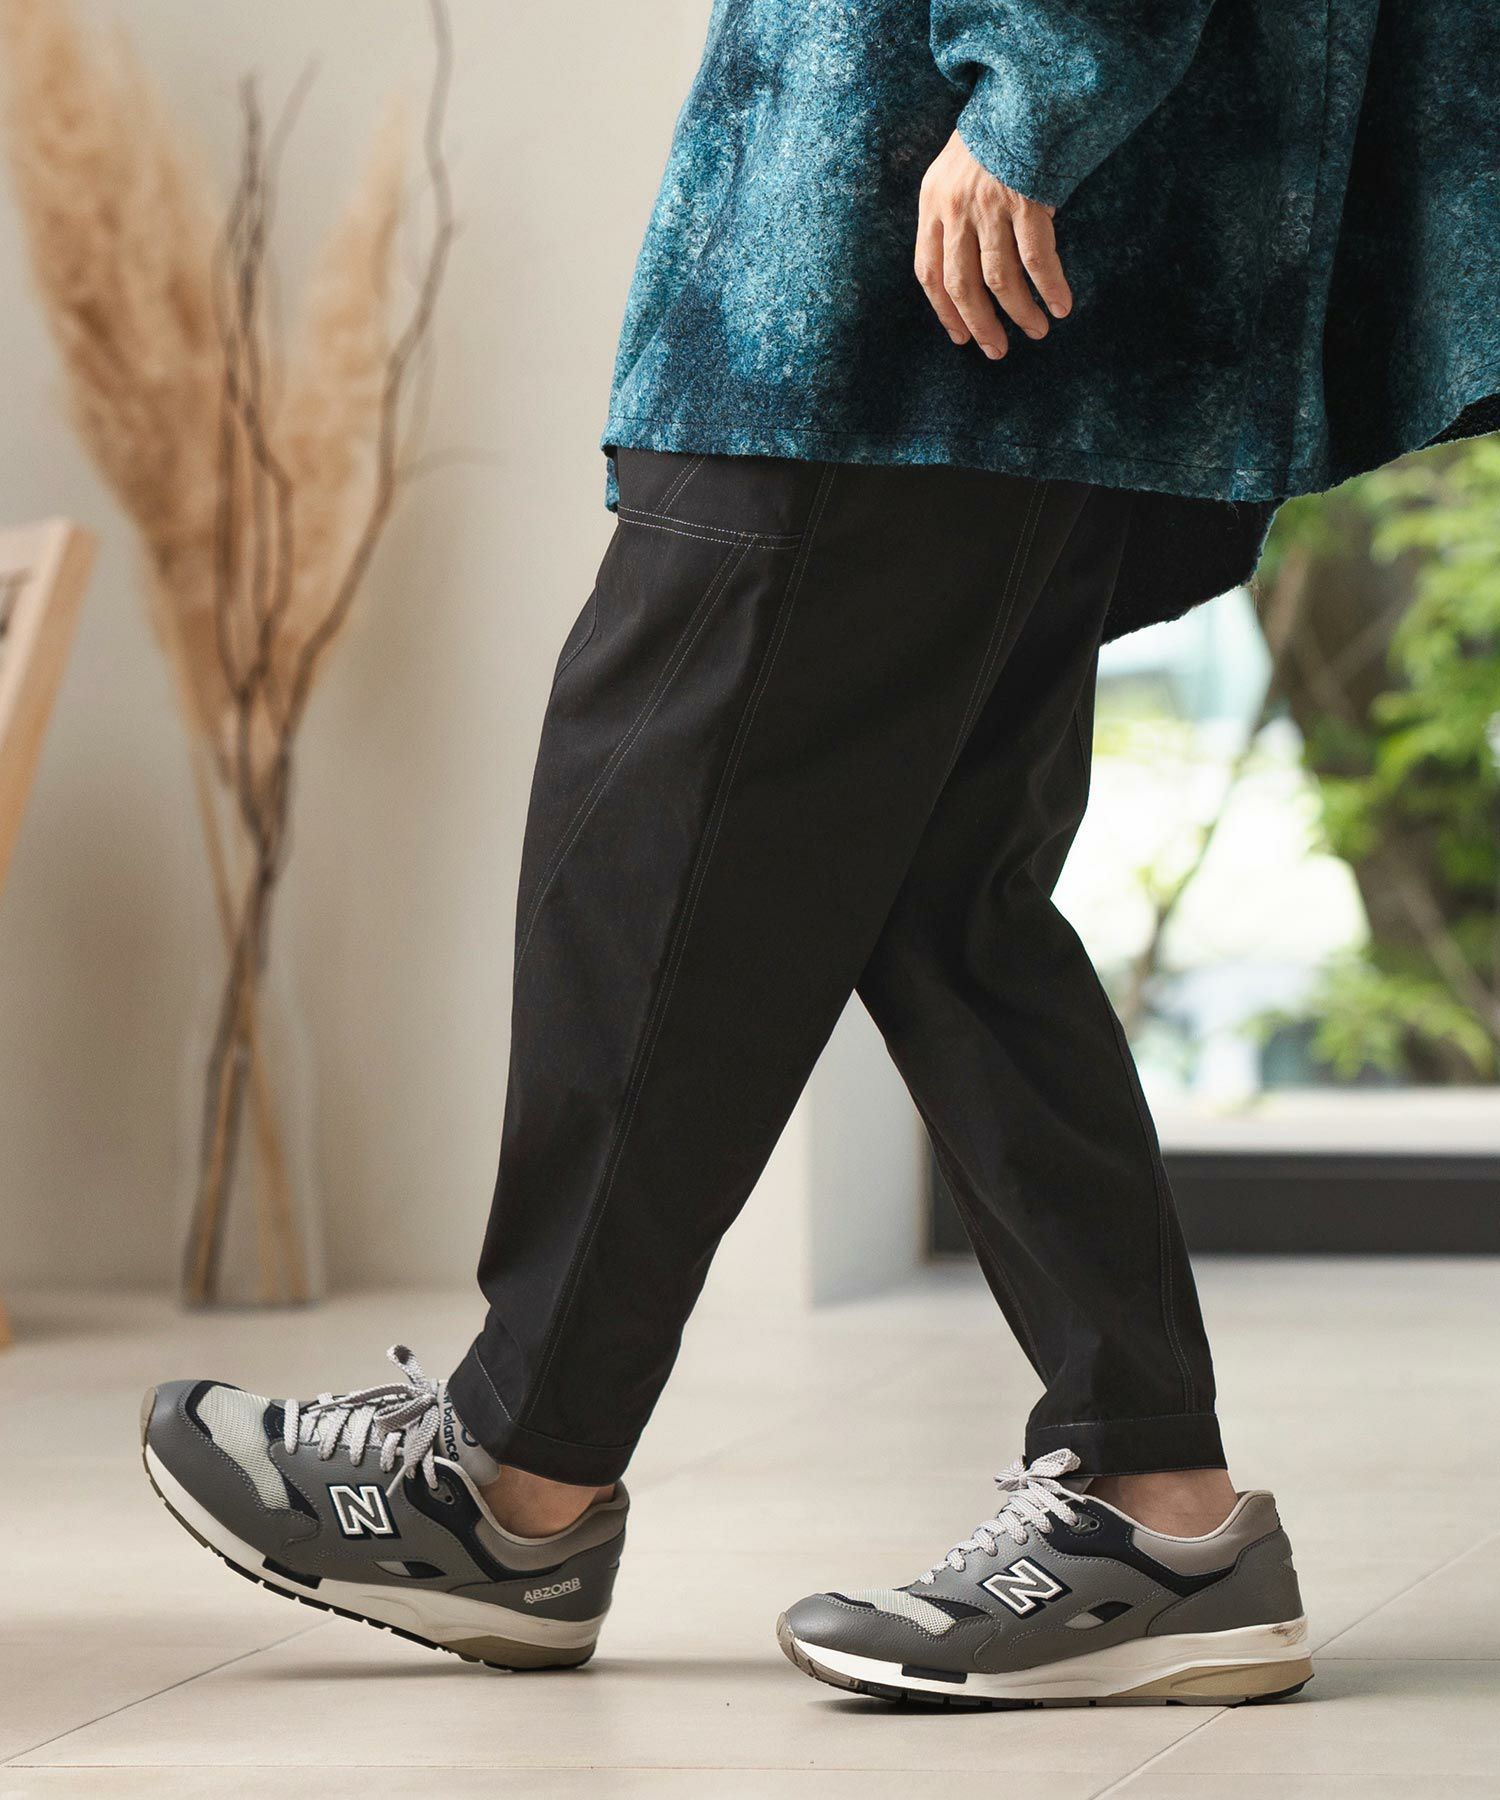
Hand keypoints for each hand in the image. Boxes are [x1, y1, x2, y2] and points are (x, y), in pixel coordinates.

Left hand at [915, 131, 1072, 358]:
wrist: (1024, 86)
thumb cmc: (995, 134)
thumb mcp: (957, 170)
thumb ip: (959, 215)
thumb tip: (981, 268)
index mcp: (932, 202)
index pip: (928, 271)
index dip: (943, 310)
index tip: (960, 337)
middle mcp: (955, 207)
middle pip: (960, 284)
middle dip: (980, 324)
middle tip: (997, 350)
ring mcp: (989, 205)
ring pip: (999, 278)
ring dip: (1018, 312)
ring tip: (1036, 331)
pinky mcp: (1024, 200)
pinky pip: (1036, 258)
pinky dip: (1049, 286)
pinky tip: (1060, 306)